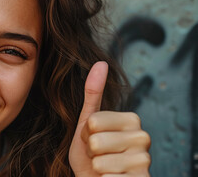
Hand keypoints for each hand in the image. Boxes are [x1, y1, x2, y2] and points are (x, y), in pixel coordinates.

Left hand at [69, 61, 150, 175]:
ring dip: (96, 167)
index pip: (92, 121)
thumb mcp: (87, 122)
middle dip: (91, 151)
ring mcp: (144, 161)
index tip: (93, 138)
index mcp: (131, 119)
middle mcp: (143, 137)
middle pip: (96, 142)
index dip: (86, 133)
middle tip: (99, 154)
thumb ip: (93, 93)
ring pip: (100, 162)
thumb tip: (100, 62)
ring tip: (105, 166)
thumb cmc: (90, 153)